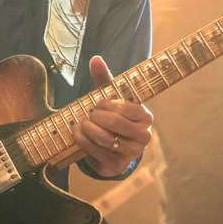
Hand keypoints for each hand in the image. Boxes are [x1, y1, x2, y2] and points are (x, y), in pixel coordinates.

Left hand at [73, 56, 152, 177]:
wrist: (114, 148)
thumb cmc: (114, 118)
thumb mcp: (111, 98)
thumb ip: (104, 78)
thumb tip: (95, 58)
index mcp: (145, 116)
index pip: (122, 107)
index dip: (105, 104)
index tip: (98, 104)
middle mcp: (144, 136)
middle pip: (113, 123)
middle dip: (95, 117)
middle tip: (90, 114)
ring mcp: (132, 152)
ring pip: (105, 138)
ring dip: (88, 128)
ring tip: (83, 123)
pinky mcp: (117, 164)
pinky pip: (96, 151)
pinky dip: (82, 140)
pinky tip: (77, 132)